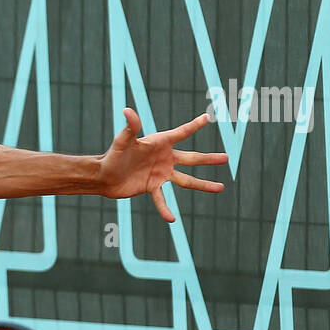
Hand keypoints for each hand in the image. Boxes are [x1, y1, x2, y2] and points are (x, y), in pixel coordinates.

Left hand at [98, 108, 229, 222]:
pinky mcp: (153, 187)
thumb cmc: (112, 155)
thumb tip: (127, 110)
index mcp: (159, 143)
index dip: (194, 125)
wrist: (103, 176)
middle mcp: (164, 158)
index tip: (207, 117)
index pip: (181, 133)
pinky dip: (165, 209)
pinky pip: (162, 199)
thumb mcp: (122, 141)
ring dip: (203, 185)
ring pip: (186, 180)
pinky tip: (171, 219)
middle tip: (226, 158)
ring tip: (220, 188)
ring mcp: (161, 173)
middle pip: (191, 158)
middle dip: (209, 159)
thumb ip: (130, 128)